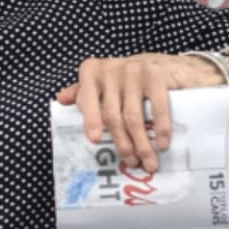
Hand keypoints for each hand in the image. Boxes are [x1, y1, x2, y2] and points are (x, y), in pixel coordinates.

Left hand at [56, 53, 228, 172]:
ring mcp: (134, 70)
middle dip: (122, 143)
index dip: (90, 120)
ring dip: (141, 144)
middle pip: (112, 115)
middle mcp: (111, 68)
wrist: (168, 65)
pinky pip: (156, 107)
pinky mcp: (156, 74)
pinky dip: (160, 128)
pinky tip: (163, 143)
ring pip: (133, 116)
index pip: (87, 99)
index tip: (93, 140)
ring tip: (148, 162)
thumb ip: (83, 92)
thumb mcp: (105, 82)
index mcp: (92, 72)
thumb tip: (60, 99)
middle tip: (131, 163)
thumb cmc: (130, 80)